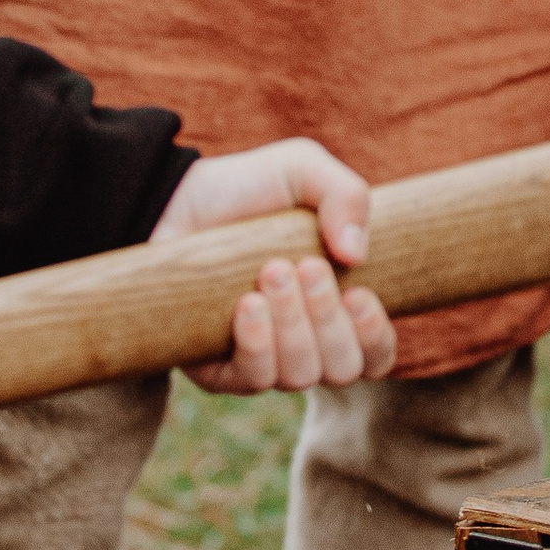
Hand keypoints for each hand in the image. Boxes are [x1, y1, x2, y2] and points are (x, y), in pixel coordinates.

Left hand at [151, 139, 395, 394]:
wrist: (175, 197)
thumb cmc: (246, 188)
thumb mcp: (304, 170)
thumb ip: (348, 194)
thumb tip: (356, 255)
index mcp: (334, 308)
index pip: (374, 354)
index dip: (375, 336)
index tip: (358, 293)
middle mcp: (303, 343)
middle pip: (341, 369)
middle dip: (329, 320)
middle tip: (307, 266)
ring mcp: (261, 360)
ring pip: (299, 376)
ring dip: (294, 325)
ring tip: (272, 271)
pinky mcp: (216, 369)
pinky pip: (251, 379)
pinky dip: (258, 343)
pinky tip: (248, 304)